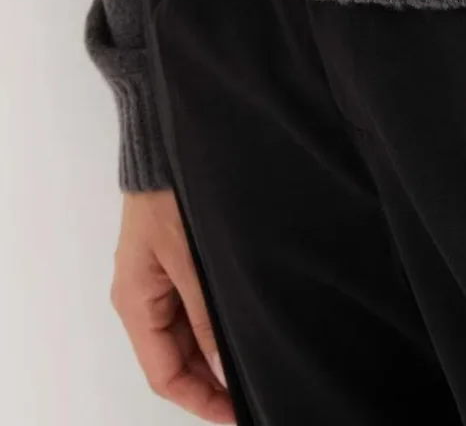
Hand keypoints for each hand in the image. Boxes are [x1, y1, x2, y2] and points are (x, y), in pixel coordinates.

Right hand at [111, 189, 234, 422]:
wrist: (166, 141)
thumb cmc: (169, 195)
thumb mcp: (190, 259)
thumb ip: (206, 316)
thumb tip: (224, 369)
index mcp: (135, 303)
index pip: (164, 375)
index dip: (201, 400)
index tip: (238, 413)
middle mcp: (144, 297)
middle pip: (176, 358)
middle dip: (213, 379)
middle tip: (257, 388)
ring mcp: (159, 279)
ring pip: (188, 334)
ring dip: (216, 350)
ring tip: (257, 360)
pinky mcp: (176, 260)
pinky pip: (194, 305)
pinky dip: (216, 322)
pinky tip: (245, 322)